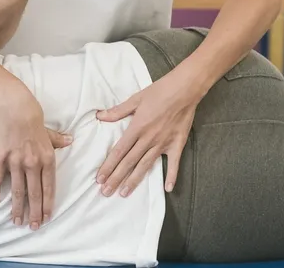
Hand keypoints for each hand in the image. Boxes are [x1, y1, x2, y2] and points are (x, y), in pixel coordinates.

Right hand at [0, 95, 72, 229]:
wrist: (16, 107)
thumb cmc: (34, 119)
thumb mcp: (50, 132)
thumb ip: (59, 141)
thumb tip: (71, 140)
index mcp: (47, 159)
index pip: (49, 188)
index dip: (48, 205)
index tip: (46, 218)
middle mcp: (33, 163)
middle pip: (34, 193)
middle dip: (34, 212)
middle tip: (33, 227)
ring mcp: (16, 161)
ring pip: (17, 190)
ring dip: (17, 208)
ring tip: (16, 221)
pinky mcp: (1, 157)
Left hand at [95, 70, 200, 196]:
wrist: (184, 89)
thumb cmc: (159, 91)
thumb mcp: (135, 99)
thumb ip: (118, 111)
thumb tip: (100, 116)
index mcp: (136, 128)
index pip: (119, 151)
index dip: (108, 166)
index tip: (99, 178)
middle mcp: (148, 139)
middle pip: (129, 162)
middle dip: (116, 178)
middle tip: (106, 192)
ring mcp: (163, 143)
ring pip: (145, 166)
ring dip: (134, 180)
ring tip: (124, 193)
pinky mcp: (177, 144)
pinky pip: (174, 164)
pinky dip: (171, 176)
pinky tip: (167, 189)